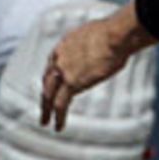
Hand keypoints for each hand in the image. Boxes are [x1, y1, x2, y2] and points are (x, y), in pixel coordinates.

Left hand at [41, 6, 147, 130]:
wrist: (114, 34)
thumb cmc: (114, 32)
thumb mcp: (98, 34)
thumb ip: (94, 43)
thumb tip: (105, 45)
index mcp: (65, 44)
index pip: (54, 64)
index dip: (53, 76)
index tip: (54, 85)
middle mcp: (59, 57)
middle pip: (48, 80)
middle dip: (45, 94)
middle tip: (44, 106)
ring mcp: (64, 71)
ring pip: (50, 95)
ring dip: (47, 110)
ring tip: (45, 122)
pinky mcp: (72, 83)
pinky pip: (61, 104)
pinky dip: (58, 117)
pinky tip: (58, 127)